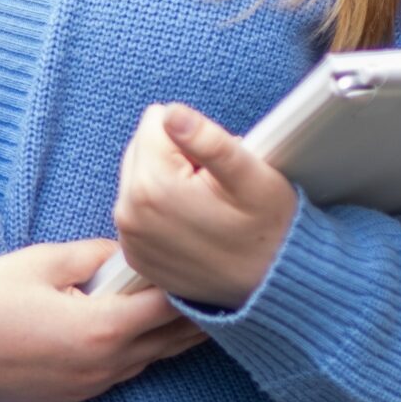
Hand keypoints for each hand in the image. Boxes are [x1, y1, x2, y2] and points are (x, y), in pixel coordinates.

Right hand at [0, 238, 206, 401]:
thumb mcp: (47, 260)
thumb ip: (99, 254)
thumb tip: (131, 255)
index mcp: (103, 328)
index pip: (171, 308)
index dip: (194, 288)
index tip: (209, 269)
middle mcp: (105, 365)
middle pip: (171, 342)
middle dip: (196, 317)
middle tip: (216, 290)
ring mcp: (90, 386)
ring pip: (149, 362)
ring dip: (168, 338)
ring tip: (190, 311)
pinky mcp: (73, 397)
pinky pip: (120, 374)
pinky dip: (137, 353)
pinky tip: (139, 333)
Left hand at [112, 103, 299, 309]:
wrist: (272, 287)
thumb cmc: (269, 230)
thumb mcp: (252, 176)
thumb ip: (208, 140)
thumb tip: (170, 113)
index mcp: (152, 186)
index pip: (157, 121)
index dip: (192, 138)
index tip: (215, 167)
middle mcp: (128, 213)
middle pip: (143, 149)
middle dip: (177, 158)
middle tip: (214, 187)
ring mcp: (129, 238)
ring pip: (140, 177)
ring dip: (169, 182)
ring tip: (207, 207)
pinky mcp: (135, 254)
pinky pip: (139, 210)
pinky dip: (162, 210)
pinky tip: (194, 225)